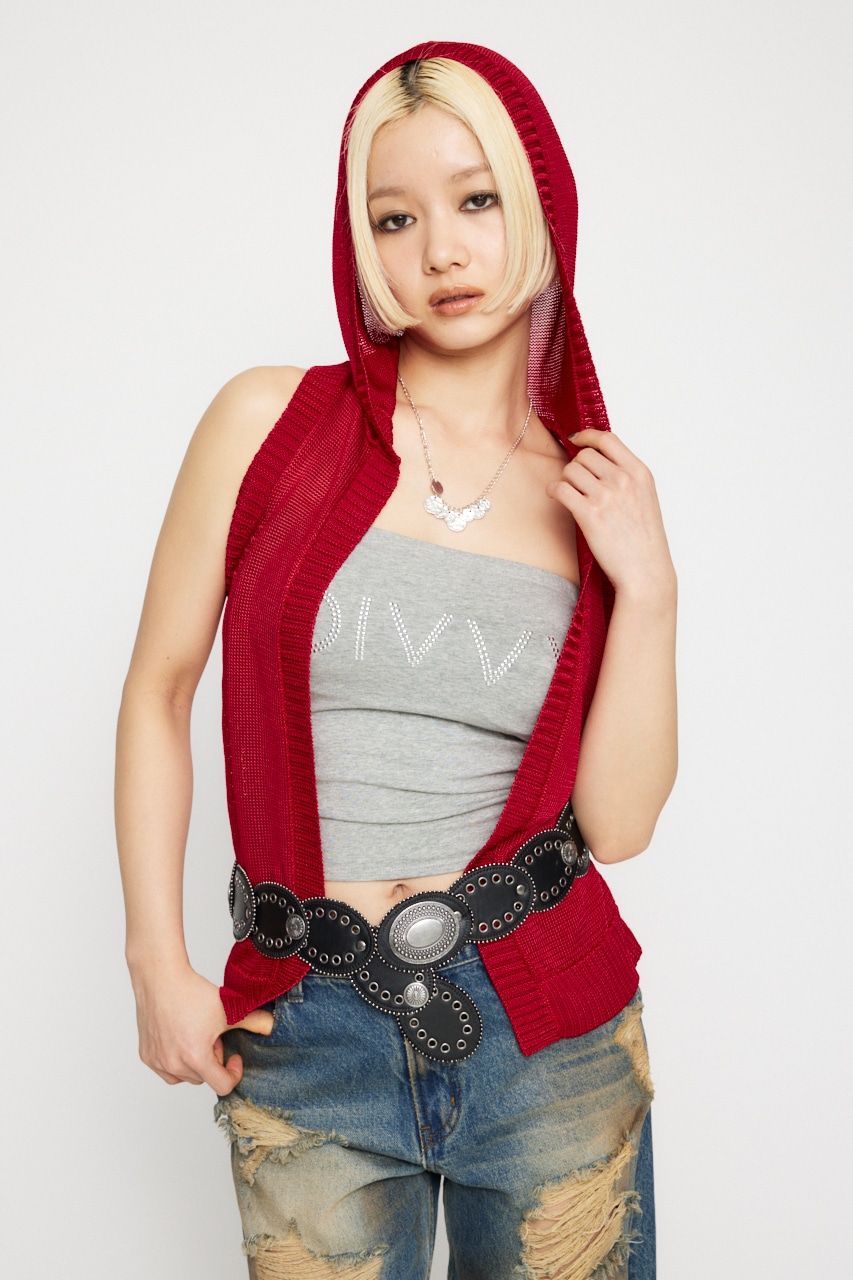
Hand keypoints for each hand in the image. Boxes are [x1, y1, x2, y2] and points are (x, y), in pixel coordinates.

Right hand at [131, 963, 274, 1093]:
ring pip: (185, 1076)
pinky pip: (167, 1070)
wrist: (161, 979)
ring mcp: (157, 1062)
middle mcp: (173, 1065)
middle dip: (213, 1060)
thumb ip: (253, 1021)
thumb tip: (272, 1026)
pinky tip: (181, 1038)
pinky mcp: (146, 1055)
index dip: (233, 1073)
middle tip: (212, 1036)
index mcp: (195, 1058)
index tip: (234, 1056)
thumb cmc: (191, 993)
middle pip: (204, 1078)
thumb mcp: (228, 1008)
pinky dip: (177, 1060)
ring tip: (196, 1035)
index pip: (222, 1085)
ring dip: (195, 1062)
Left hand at [546, 430, 674, 600]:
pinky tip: (557, 496)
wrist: (645, 571)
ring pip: (570, 470)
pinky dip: (553, 490)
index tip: (576, 440)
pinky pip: (560, 488)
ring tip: (570, 493)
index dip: (587, 436)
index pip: (608, 439)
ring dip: (566, 480)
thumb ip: (627, 477)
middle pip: (584, 455)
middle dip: (576, 466)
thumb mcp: (646, 498)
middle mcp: (623, 480)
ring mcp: (605, 496)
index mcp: (640, 473)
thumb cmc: (645, 540)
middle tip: (577, 482)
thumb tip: (599, 461)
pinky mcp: (588, 514)